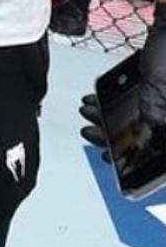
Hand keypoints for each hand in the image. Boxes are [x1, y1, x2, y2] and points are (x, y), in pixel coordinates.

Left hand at [83, 23, 165, 155]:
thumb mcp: (159, 87)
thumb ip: (151, 114)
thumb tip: (138, 139)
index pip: (159, 152)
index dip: (136, 159)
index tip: (111, 159)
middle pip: (147, 137)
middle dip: (115, 135)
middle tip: (91, 133)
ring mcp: (165, 101)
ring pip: (139, 120)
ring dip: (110, 118)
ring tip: (88, 112)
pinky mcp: (158, 89)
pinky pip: (136, 103)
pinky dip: (116, 103)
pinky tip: (96, 99)